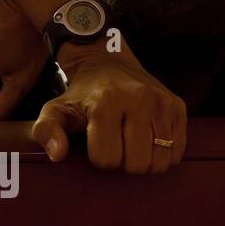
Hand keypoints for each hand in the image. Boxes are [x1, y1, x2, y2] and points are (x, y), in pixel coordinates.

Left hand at [30, 44, 186, 173]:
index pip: (107, 159)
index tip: (96, 142)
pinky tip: (149, 140)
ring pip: (160, 161)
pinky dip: (163, 153)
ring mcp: (162, 103)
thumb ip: (46, 131)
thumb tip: (57, 155)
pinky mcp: (178, 106)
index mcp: (106, 102)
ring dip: (145, 160)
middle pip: (137, 164)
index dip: (99, 158)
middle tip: (116, 144)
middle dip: (124, 162)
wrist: (109, 62)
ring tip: (132, 144)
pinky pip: (177, 151)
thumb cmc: (80, 93)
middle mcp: (138, 99)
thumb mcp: (55, 109)